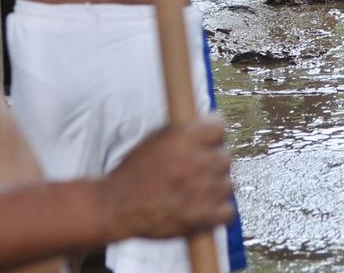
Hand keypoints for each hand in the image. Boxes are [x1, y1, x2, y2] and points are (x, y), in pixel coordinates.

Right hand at [100, 115, 233, 240]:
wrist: (115, 206)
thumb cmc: (133, 172)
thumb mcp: (155, 139)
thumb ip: (184, 133)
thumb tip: (209, 126)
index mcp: (186, 137)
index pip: (219, 127)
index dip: (212, 135)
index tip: (206, 143)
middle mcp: (198, 161)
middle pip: (225, 157)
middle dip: (211, 163)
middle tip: (194, 172)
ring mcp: (204, 189)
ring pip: (227, 184)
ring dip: (214, 188)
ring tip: (192, 193)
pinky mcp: (204, 216)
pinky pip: (228, 211)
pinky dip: (218, 212)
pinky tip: (202, 209)